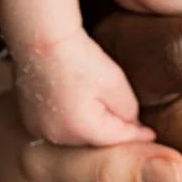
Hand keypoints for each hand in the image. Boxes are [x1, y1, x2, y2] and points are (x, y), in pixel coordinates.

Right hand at [11, 30, 154, 147]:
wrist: (42, 41)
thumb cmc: (79, 58)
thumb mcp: (115, 83)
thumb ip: (128, 110)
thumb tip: (132, 124)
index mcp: (81, 129)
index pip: (118, 139)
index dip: (137, 135)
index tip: (151, 133)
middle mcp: (58, 136)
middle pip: (96, 140)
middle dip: (113, 131)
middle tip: (132, 121)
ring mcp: (40, 129)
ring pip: (77, 134)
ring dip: (91, 126)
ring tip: (103, 110)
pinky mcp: (30, 118)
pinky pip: (60, 126)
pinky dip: (72, 119)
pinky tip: (79, 104)